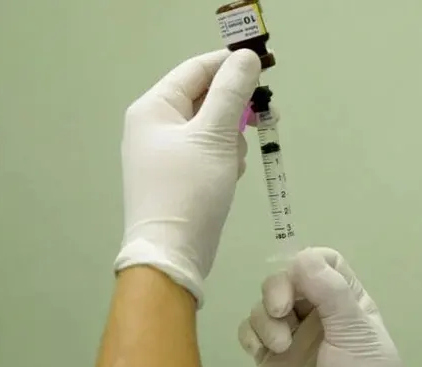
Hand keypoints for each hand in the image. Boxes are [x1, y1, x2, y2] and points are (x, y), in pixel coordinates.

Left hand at [114, 49, 260, 306]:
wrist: (173, 253)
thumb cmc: (189, 189)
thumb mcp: (213, 136)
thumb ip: (231, 92)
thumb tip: (246, 56)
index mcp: (154, 108)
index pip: (196, 69)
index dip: (230, 64)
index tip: (266, 68)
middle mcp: (156, 126)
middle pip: (205, 98)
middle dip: (236, 108)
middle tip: (268, 116)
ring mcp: (167, 153)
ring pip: (212, 127)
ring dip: (232, 138)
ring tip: (236, 161)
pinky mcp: (181, 175)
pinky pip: (209, 151)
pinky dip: (225, 158)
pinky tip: (231, 175)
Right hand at [238, 247, 406, 366]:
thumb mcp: (357, 336)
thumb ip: (333, 294)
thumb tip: (303, 256)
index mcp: (348, 304)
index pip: (326, 263)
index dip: (308, 262)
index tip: (300, 279)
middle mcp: (319, 315)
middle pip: (288, 278)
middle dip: (279, 289)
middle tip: (282, 311)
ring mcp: (292, 336)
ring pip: (265, 304)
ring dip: (266, 319)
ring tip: (280, 347)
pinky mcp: (269, 358)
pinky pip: (249, 331)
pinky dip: (250, 335)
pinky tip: (260, 352)